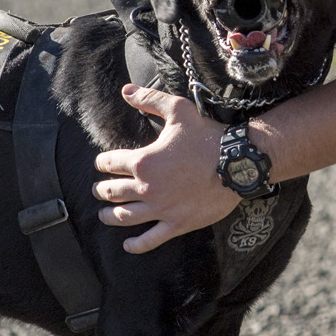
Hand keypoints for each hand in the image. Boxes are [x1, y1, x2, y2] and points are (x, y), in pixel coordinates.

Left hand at [92, 85, 237, 253]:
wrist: (237, 163)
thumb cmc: (208, 136)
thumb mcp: (178, 111)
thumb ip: (149, 100)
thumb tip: (126, 91)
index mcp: (143, 161)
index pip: (110, 163)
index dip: (102, 162)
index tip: (102, 163)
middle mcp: (147, 187)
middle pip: (112, 192)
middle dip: (102, 190)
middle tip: (99, 190)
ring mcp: (161, 209)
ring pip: (125, 217)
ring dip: (110, 216)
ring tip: (104, 215)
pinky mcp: (177, 224)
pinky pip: (151, 239)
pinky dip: (136, 245)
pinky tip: (127, 245)